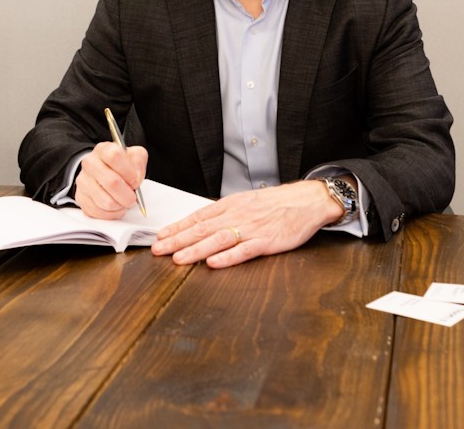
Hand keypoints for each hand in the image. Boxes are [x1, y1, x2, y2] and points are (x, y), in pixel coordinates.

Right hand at [74, 141, 147, 219]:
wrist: (102, 171)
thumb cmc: (120, 165)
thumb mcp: (133, 155)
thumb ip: (138, 161)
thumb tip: (135, 177)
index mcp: (103, 149)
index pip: (114, 156)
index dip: (129, 172)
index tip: (135, 180)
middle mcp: (90, 163)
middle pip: (112, 182)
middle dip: (128, 195)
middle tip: (133, 197)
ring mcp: (83, 181)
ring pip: (106, 202)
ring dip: (120, 205)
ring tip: (123, 201)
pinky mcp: (80, 198)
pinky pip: (99, 213)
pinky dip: (112, 214)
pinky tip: (115, 207)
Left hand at [151, 180, 340, 267]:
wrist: (306, 201)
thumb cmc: (276, 203)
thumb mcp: (246, 202)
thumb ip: (225, 213)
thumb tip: (202, 223)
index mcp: (231, 205)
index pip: (198, 216)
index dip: (178, 227)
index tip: (160, 236)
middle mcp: (237, 216)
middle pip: (203, 228)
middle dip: (178, 240)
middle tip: (158, 249)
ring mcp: (251, 229)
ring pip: (218, 240)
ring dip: (196, 250)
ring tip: (178, 258)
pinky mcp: (267, 241)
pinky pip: (244, 250)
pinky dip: (228, 257)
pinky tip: (213, 263)